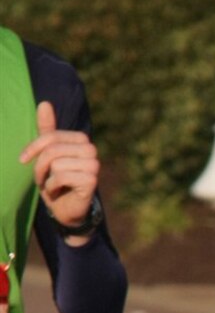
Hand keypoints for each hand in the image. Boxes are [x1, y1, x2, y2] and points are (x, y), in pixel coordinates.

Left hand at [20, 100, 100, 235]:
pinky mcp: (91, 181)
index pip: (51, 136)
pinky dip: (53, 187)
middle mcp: (91, 150)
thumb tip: (44, 103)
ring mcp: (94, 166)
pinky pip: (61, 177)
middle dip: (40, 166)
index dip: (33, 148)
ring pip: (56, 164)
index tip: (23, 159)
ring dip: (46, 178)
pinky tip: (58, 192)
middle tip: (42, 177)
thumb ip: (47, 130)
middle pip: (53, 150)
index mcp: (81, 140)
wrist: (66, 208)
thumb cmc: (56, 179)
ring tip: (51, 185)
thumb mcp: (47, 153)